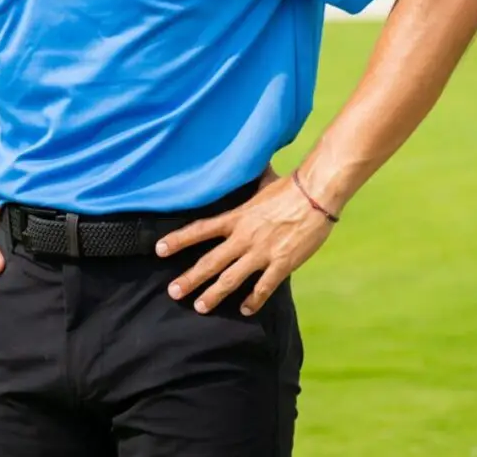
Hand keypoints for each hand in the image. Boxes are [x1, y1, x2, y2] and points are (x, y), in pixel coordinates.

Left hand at [155, 172, 335, 316]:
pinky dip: (254, 301)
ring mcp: (262, 253)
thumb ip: (248, 185)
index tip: (159, 249)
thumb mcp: (261, 183)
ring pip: (231, 279)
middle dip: (190, 279)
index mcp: (237, 218)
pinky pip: (264, 287)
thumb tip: (242, 166)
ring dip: (214, 294)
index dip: (178, 240)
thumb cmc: (290, 186)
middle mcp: (244, 237)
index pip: (200, 229)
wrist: (317, 195)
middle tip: (173, 292)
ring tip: (200, 307)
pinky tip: (245, 310)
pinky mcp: (282, 264)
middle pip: (210, 262)